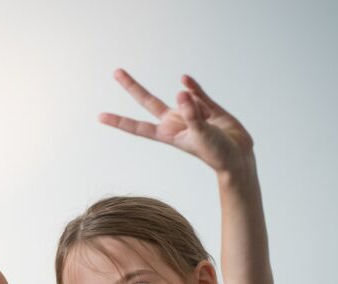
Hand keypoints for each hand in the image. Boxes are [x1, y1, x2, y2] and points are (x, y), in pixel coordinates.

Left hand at [100, 69, 254, 175]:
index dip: (119, 121)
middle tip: (116, 72)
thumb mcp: (201, 135)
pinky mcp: (206, 107)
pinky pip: (197, 92)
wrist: (238, 156)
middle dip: (132, 86)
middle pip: (148, 101)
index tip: (100, 117)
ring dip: (193, 101)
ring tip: (207, 120)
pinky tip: (185, 80)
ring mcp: (189, 113)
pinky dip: (192, 86)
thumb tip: (180, 91)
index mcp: (167, 134)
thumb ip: (191, 113)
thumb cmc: (216, 153)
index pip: (137, 127)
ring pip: (183, 97)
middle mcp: (174, 122)